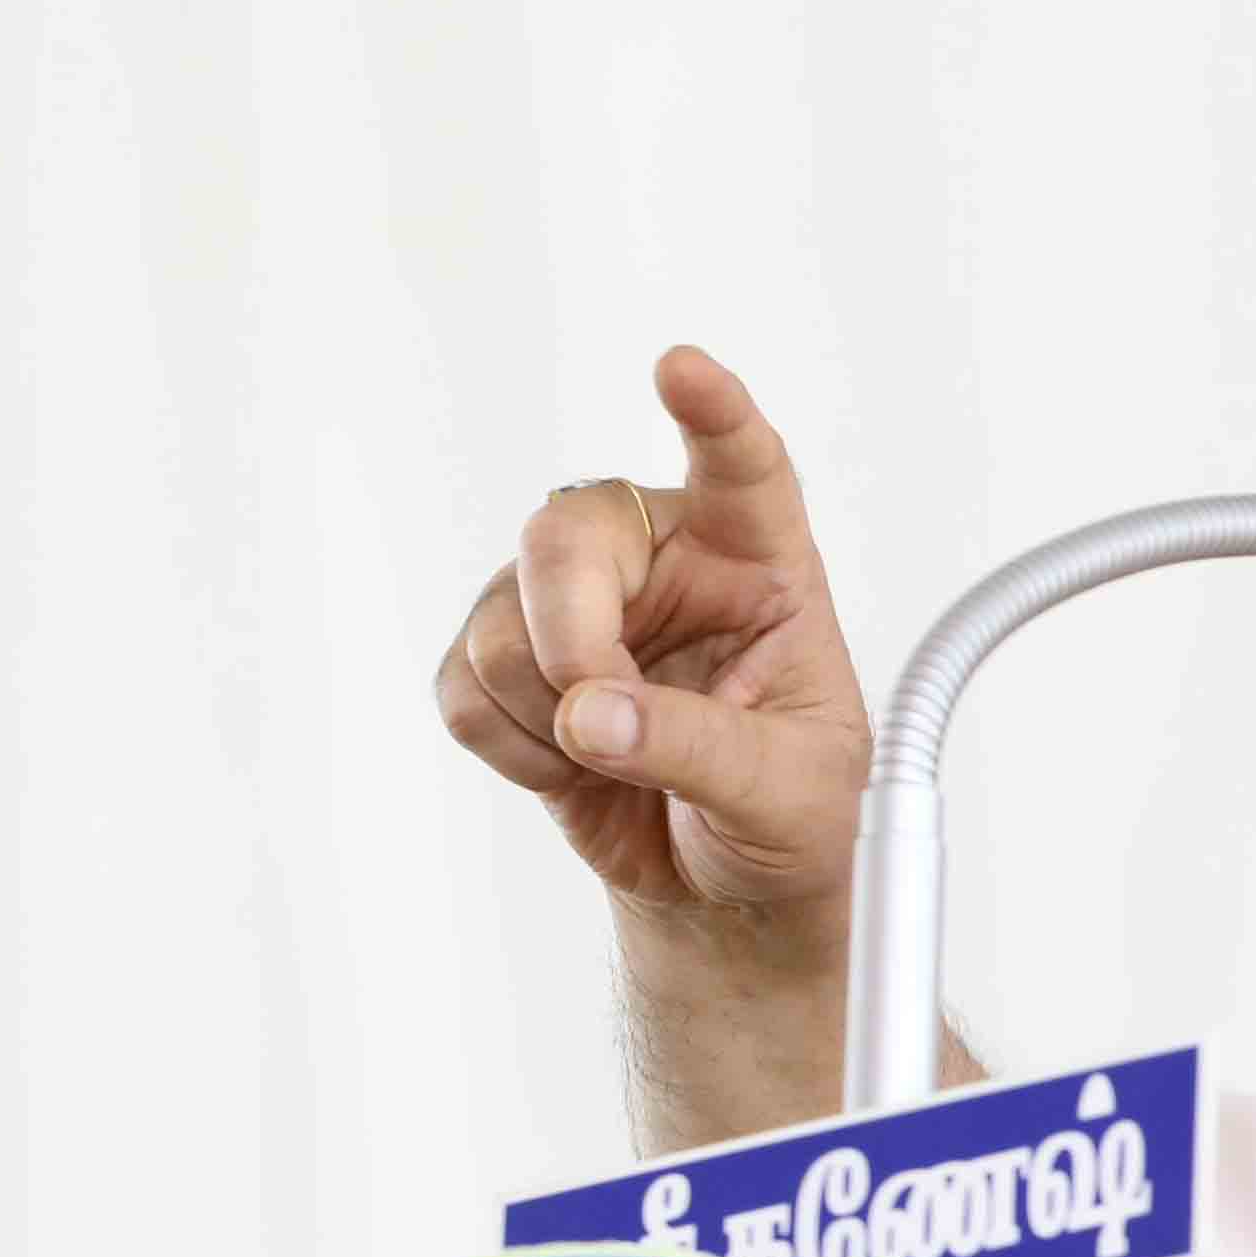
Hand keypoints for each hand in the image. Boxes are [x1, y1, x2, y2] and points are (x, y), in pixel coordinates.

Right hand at [433, 347, 874, 934]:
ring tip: (614, 760)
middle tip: (591, 705)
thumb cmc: (792, 818)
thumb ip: (695, 744)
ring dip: (540, 707)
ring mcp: (583, 607)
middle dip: (564, 622)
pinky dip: (505, 742)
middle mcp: (666, 565)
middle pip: (570, 533)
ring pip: (500, 618)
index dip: (714, 415)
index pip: (745, 469)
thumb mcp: (785, 790)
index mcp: (763, 566)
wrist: (730, 885)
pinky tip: (567, 767)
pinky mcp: (516, 664)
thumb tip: (589, 712)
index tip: (680, 370)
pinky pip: (463, 684)